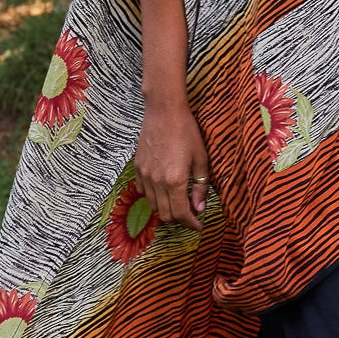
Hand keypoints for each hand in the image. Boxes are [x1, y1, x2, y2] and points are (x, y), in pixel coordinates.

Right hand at [134, 99, 209, 230]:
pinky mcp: (137, 168)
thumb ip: (200, 185)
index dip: (190, 223)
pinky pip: (144, 192)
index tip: (198, 226)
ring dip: (166, 209)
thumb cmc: (187, 131)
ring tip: (179, 203)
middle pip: (165, 214)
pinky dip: (154, 197)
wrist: (163, 111)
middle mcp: (157, 182)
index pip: (180, 213)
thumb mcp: (201, 158)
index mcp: (175, 180)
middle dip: (179, 219)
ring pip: (153, 205)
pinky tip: (164, 190)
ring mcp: (144, 175)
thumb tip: (199, 207)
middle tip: (191, 215)